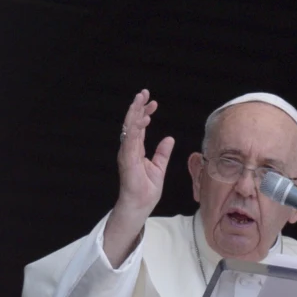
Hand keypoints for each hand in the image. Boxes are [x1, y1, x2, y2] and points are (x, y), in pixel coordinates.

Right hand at [103, 90, 174, 265]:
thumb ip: (162, 152)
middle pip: (132, 123)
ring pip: (129, 128)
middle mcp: (129, 149)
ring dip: (135, 113)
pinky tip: (143, 119)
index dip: (145, 113)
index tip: (153, 102)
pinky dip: (136, 129)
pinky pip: (131, 141)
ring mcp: (127, 153)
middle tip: (144, 92)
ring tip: (141, 99)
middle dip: (137, 107)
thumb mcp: (159, 167)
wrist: (140, 204)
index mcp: (136, 149)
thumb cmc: (146, 190)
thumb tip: (169, 138)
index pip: (139, 127)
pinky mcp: (127, 160)